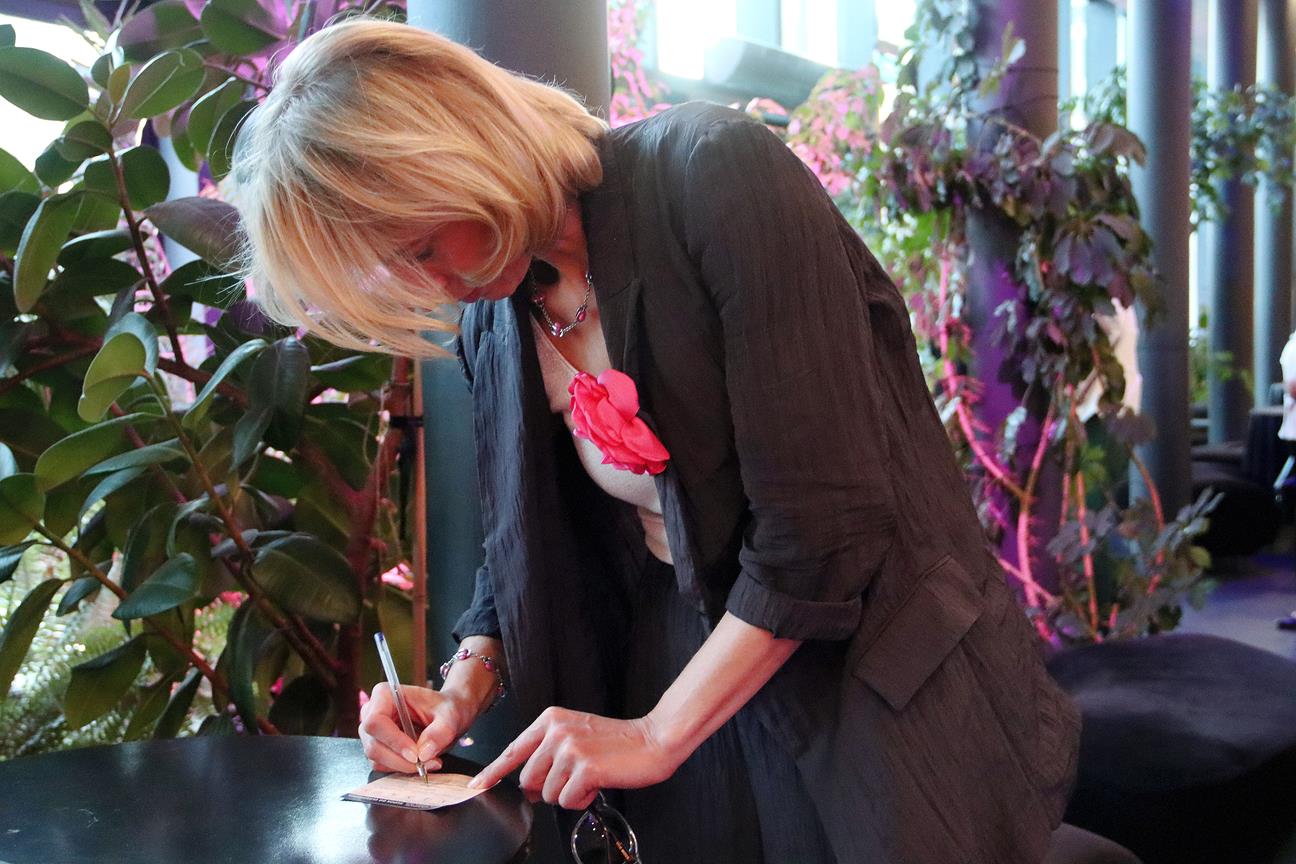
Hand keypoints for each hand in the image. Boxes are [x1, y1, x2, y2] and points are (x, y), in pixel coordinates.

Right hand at [359, 683, 472, 772]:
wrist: (445, 716)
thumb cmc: (444, 708)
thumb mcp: (450, 716)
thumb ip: (440, 732)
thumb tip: (424, 753)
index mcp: (384, 694)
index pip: (375, 722)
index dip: (394, 741)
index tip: (416, 754)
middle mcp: (371, 712)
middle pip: (374, 745)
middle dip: (401, 759)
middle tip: (428, 762)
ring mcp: (372, 732)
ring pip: (377, 759)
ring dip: (404, 766)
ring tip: (431, 761)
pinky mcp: (377, 748)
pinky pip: (383, 766)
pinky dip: (403, 768)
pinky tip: (423, 762)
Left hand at [466, 706, 680, 809]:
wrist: (652, 740)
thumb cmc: (616, 742)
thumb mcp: (576, 735)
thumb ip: (548, 752)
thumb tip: (528, 785)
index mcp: (550, 720)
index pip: (514, 749)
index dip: (494, 771)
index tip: (478, 785)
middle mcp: (555, 731)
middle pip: (528, 780)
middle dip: (546, 789)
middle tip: (573, 779)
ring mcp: (569, 749)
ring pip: (547, 793)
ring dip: (568, 794)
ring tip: (589, 778)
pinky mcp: (584, 767)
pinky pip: (566, 800)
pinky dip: (581, 800)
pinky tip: (596, 785)